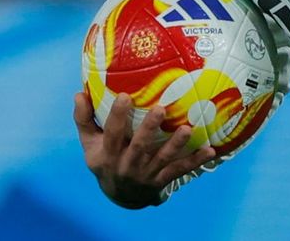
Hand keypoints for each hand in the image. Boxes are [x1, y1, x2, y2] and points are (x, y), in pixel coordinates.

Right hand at [73, 91, 216, 208]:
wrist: (119, 195)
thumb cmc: (104, 159)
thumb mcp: (89, 143)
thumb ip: (84, 119)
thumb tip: (79, 93)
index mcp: (109, 154)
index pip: (112, 133)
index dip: (118, 116)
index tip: (125, 96)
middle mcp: (128, 165)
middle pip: (139, 146)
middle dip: (150, 128)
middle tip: (160, 109)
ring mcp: (146, 174)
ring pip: (163, 159)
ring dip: (176, 145)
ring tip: (188, 129)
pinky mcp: (161, 180)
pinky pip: (180, 170)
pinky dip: (195, 161)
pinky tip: (210, 150)